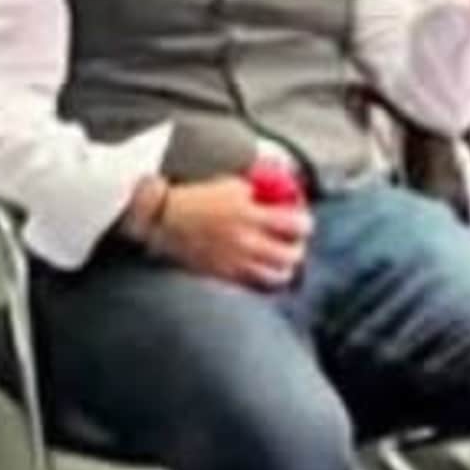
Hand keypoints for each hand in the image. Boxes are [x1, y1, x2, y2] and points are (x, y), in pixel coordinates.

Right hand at [149, 176, 311, 289]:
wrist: (164, 220)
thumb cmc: (197, 197)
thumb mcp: (231, 184)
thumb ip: (257, 189)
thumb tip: (281, 186)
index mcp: (250, 215)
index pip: (295, 225)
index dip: (305, 224)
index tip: (303, 223)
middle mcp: (247, 242)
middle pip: (290, 256)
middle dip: (298, 250)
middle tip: (295, 245)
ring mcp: (236, 262)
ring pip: (276, 276)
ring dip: (284, 268)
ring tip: (282, 262)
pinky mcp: (224, 276)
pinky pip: (254, 285)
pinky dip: (264, 280)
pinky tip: (262, 272)